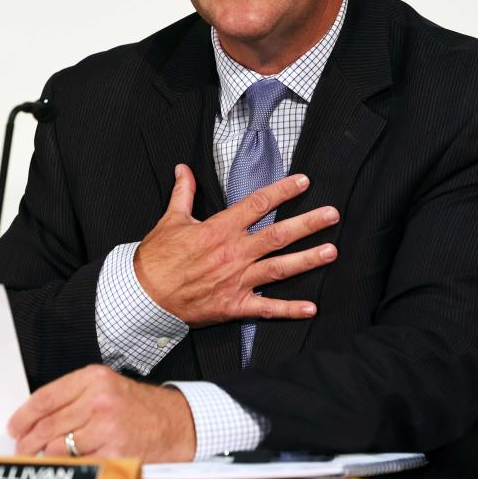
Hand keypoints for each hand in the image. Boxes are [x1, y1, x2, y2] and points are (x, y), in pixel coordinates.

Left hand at [8, 365, 194, 460]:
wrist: (175, 422)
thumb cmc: (139, 407)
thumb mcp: (106, 387)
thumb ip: (73, 397)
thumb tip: (36, 417)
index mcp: (94, 379)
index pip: (46, 397)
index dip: (23, 415)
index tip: (15, 426)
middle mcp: (100, 399)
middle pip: (48, 425)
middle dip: (29, 441)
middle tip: (23, 448)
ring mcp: (107, 427)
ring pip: (59, 447)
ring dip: (48, 456)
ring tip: (45, 456)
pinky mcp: (114, 451)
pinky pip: (79, 463)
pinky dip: (70, 466)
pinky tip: (70, 463)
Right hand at [134, 164, 338, 326]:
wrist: (144, 295)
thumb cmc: (157, 258)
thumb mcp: (170, 219)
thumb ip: (183, 192)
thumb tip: (184, 169)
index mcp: (220, 229)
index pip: (258, 204)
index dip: (283, 191)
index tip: (304, 182)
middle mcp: (234, 253)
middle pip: (278, 235)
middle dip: (308, 223)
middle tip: (333, 214)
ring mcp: (237, 280)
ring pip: (280, 267)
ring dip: (308, 259)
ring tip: (332, 251)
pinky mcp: (234, 305)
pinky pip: (266, 308)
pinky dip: (289, 309)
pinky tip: (311, 308)